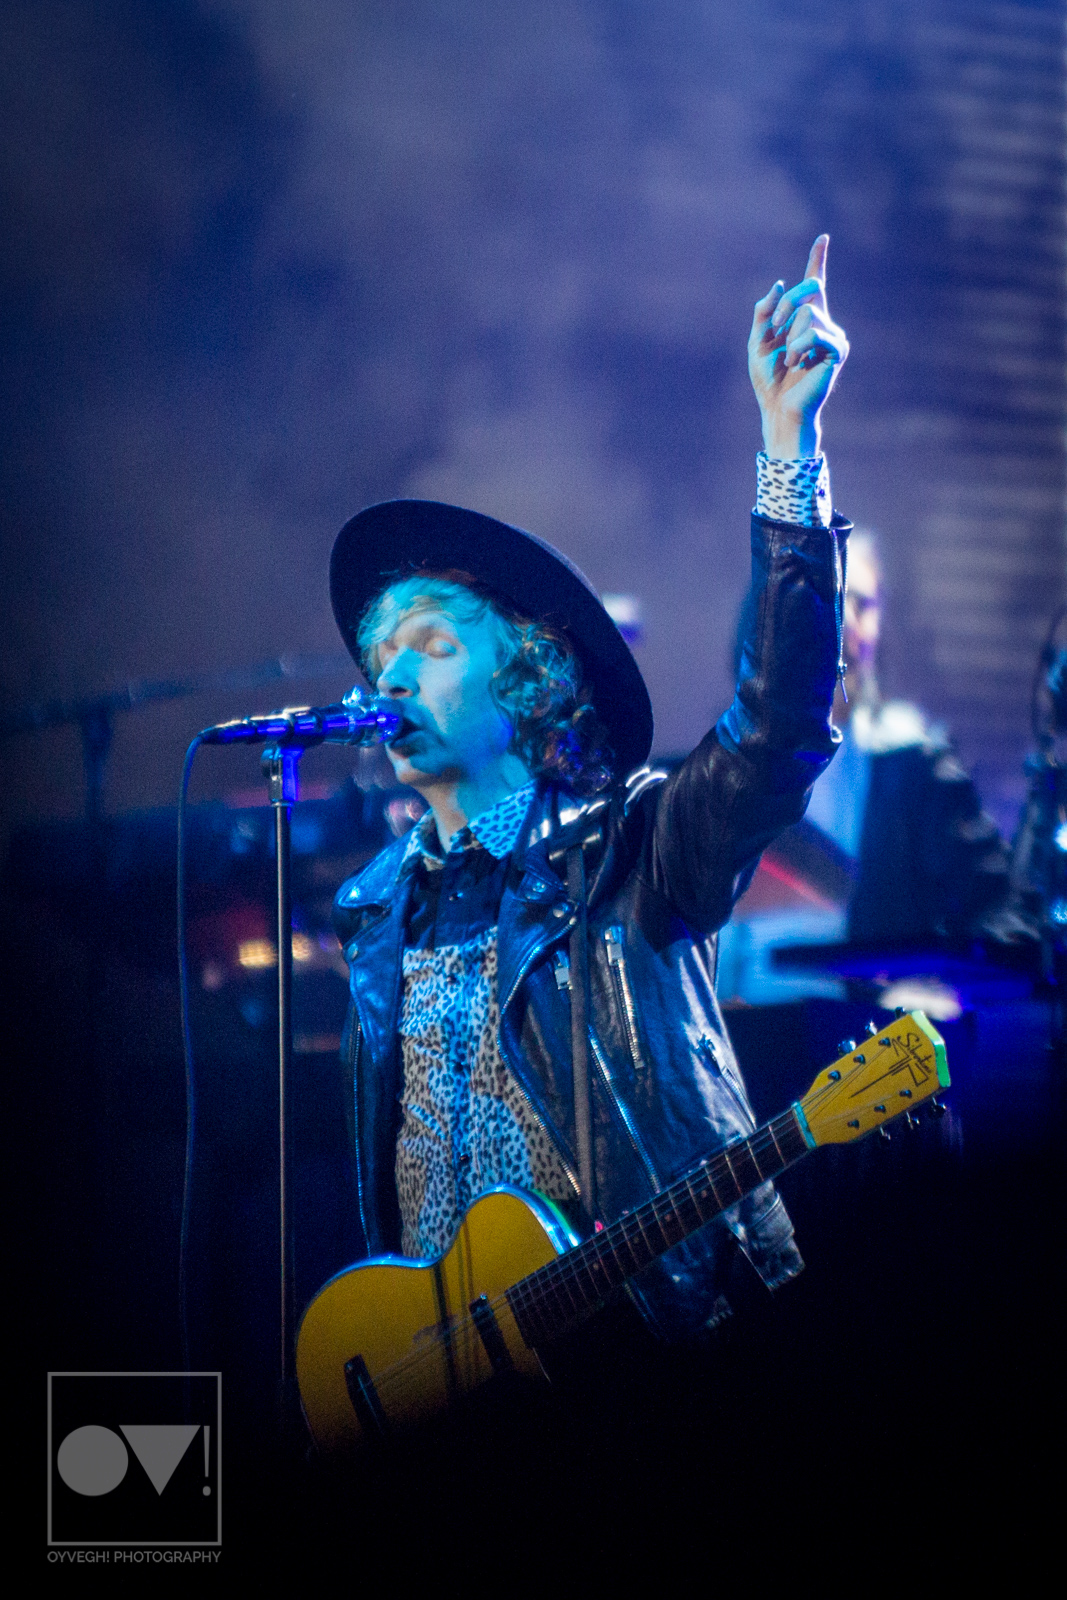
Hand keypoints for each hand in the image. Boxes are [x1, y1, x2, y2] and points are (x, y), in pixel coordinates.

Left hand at [748, 236, 848, 458]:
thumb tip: (778, 284)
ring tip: (789, 361)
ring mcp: (832, 336)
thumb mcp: (757, 341)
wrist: (778, 409)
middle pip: (809, 289)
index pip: (813, 284)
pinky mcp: (838, 351)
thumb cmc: (768, 380)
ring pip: (808, 313)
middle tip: (775, 327)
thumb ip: (764, 312)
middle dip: (786, 303)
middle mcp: (822, 323)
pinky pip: (816, 333)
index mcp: (803, 319)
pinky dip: (799, 347)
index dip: (818, 260)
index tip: (823, 237)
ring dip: (790, 337)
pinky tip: (797, 364)